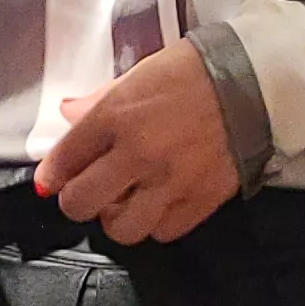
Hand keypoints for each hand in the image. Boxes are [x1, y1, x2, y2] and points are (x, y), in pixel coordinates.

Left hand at [32, 40, 241, 243]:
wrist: (254, 82)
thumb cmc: (191, 72)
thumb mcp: (138, 75)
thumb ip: (99, 101)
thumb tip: (67, 115)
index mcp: (116, 116)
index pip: (63, 160)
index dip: (50, 175)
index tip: (53, 180)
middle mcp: (137, 154)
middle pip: (80, 203)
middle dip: (77, 199)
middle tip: (90, 189)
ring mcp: (170, 182)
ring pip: (121, 229)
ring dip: (118, 217)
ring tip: (128, 200)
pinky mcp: (201, 201)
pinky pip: (163, 233)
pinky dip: (156, 223)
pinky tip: (160, 203)